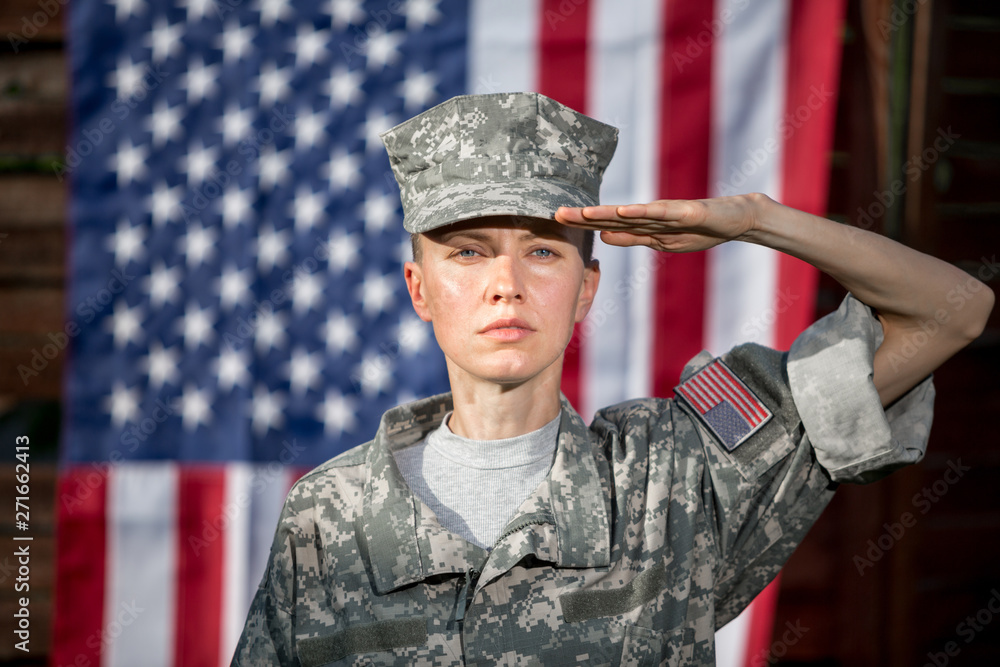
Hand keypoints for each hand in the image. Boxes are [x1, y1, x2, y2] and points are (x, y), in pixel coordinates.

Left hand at [554, 193, 764, 252]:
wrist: (736, 218)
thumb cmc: (699, 229)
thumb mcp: (659, 240)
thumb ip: (632, 237)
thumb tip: (602, 236)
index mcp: (643, 225)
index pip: (606, 225)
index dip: (581, 224)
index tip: (555, 222)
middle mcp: (650, 215)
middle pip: (612, 217)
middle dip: (584, 216)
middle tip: (556, 213)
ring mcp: (668, 212)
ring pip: (632, 213)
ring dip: (606, 213)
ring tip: (582, 212)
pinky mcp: (687, 212)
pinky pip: (661, 213)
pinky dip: (642, 212)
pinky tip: (624, 211)